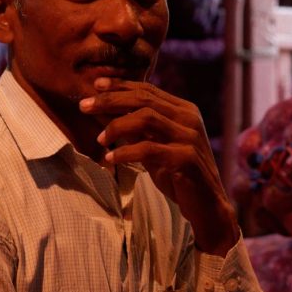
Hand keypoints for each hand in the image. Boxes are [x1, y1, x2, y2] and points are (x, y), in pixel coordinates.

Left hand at [80, 77, 239, 255]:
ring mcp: (189, 137)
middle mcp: (189, 118)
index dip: (120, 85)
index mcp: (184, 110)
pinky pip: (149, 149)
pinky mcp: (186, 158)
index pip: (148, 89)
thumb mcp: (154, 148)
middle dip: (110, 100)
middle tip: (84, 106)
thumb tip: (104, 113)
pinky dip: (125, 152)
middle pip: (144, 100)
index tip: (95, 84)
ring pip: (146, 119)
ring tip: (99, 139)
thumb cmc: (178, 176)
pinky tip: (110, 158)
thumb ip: (135, 130)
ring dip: (116, 126)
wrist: (207, 206)